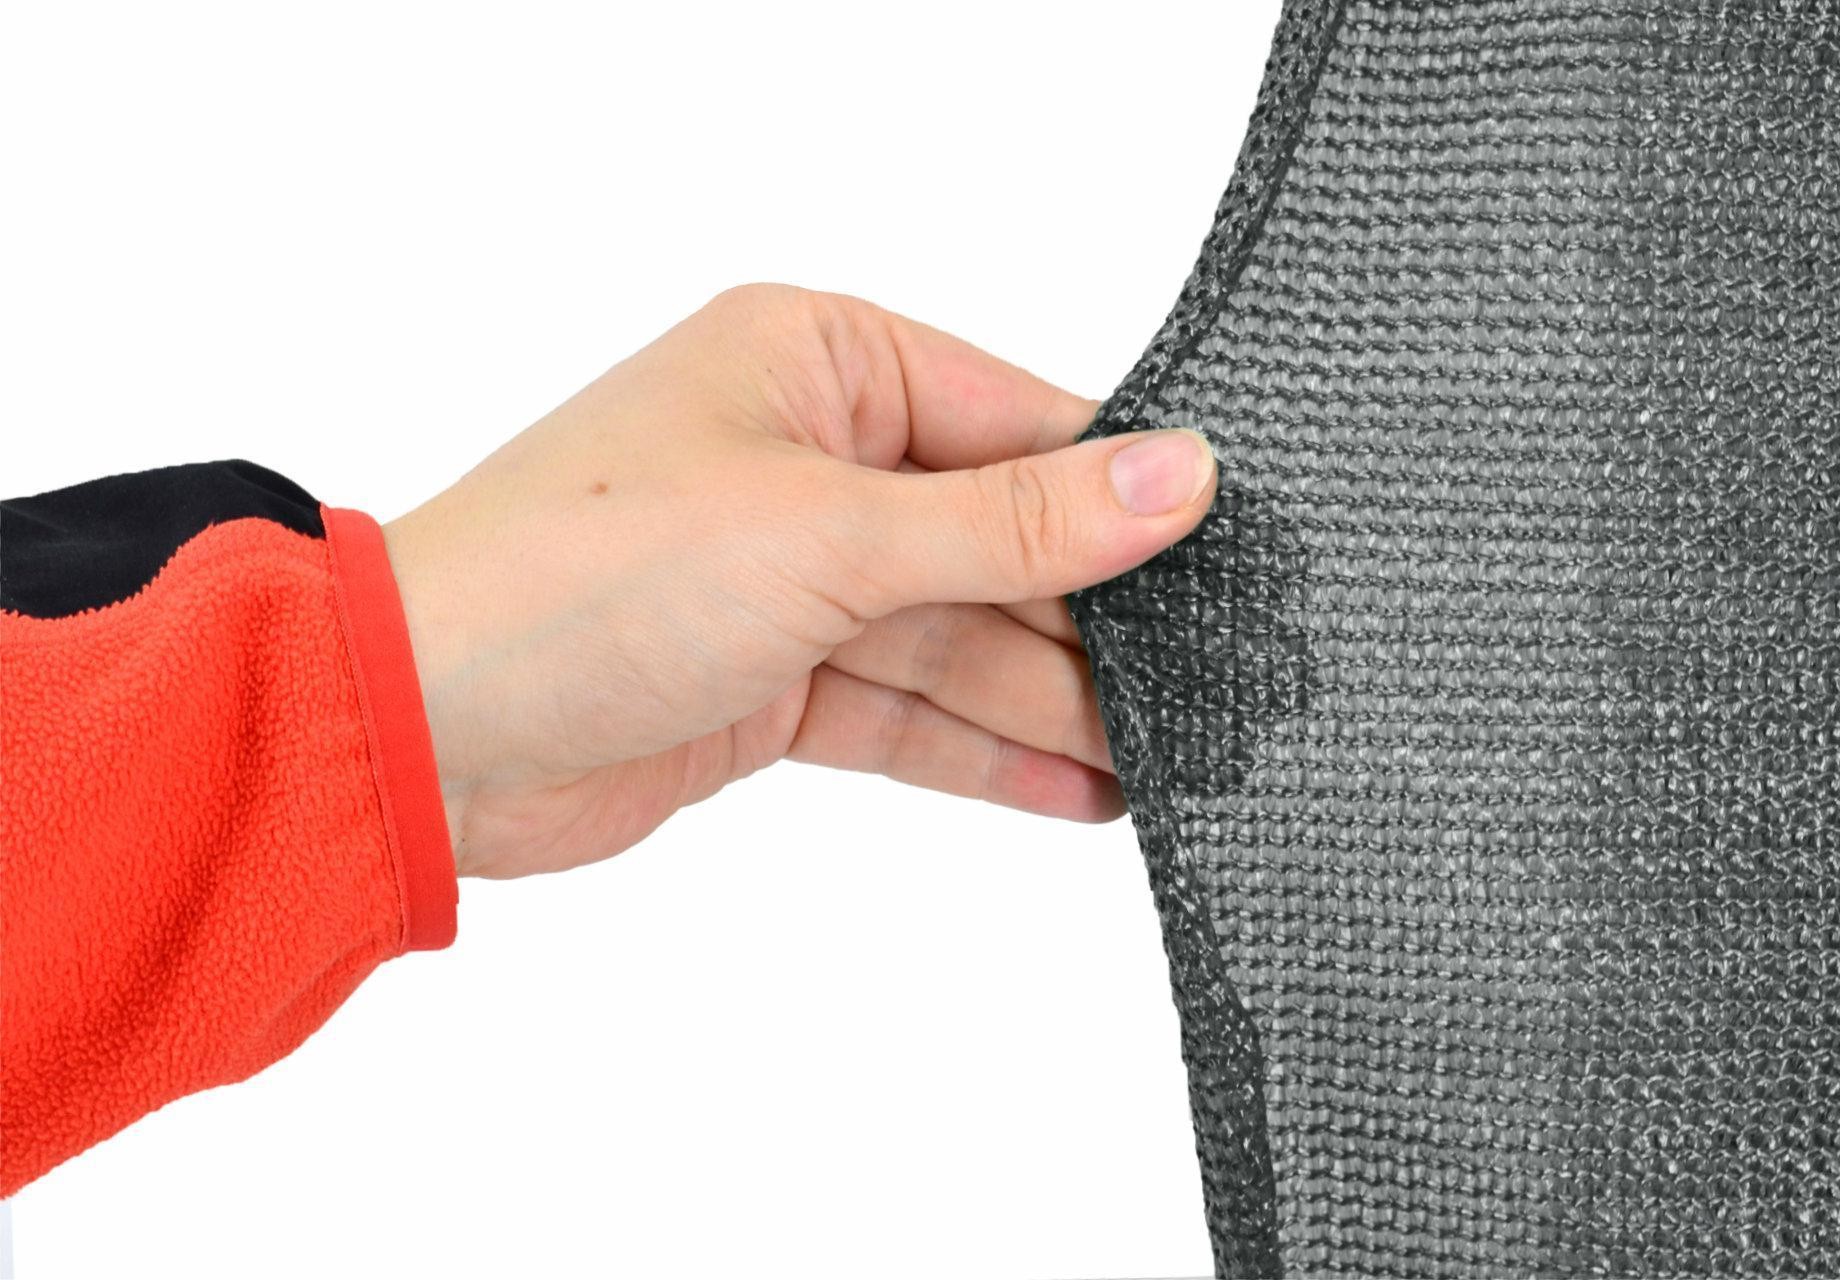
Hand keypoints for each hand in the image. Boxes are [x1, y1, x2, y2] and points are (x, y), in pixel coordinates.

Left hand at [383, 285, 1215, 877]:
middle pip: (996, 542)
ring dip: (1054, 705)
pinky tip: (1081, 793)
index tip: (1234, 559)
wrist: (419, 729)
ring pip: (959, 638)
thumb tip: (1179, 472)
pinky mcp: (773, 679)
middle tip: (1217, 688)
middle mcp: (810, 457)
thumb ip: (1014, 523)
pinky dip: (984, 753)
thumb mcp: (831, 534)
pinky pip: (906, 710)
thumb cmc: (586, 576)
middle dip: (1096, 624)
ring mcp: (793, 574)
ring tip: (1171, 764)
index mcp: (819, 363)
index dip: (1124, 498)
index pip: (1017, 422)